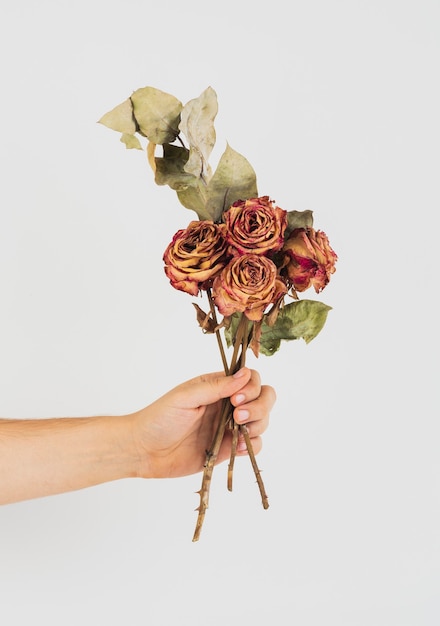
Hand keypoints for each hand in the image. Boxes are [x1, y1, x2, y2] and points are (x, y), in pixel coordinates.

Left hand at [131, 367, 274, 478]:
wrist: (145, 450)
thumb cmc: (159, 418)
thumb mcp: (186, 397)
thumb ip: (216, 387)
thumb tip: (245, 375)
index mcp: (218, 386)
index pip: (250, 378)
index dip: (251, 387)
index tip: (236, 399)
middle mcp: (228, 404)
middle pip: (264, 397)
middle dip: (259, 406)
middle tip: (238, 416)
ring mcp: (230, 427)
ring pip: (262, 420)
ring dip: (258, 424)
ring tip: (237, 433)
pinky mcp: (228, 448)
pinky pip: (254, 445)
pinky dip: (253, 445)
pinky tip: (237, 447)